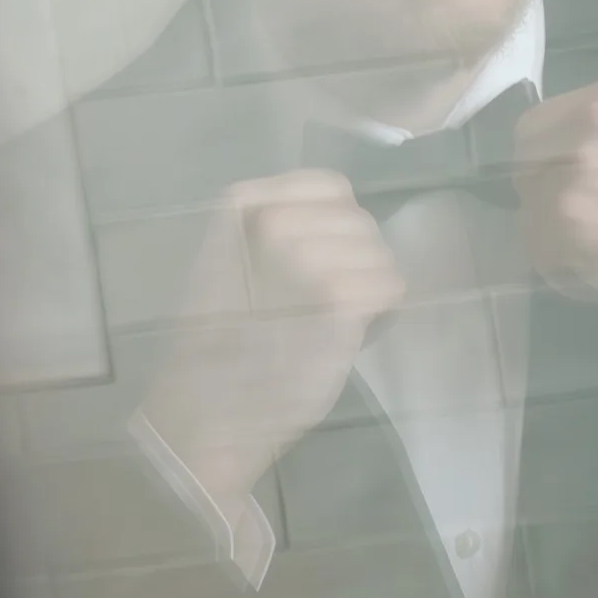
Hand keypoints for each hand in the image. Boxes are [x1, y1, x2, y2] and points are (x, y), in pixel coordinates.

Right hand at [139, 170, 405, 518]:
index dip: (337, 219)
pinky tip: (350, 328)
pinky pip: (388, 285)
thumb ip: (274, 233)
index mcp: (242, 208)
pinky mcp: (340, 298)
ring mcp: (308, 259)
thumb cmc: (221, 344)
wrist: (209, 411)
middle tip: (327, 297)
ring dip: (368, 284)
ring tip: (333, 314)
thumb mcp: (230, 266)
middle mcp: (274, 222)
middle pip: (359, 222)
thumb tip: (337, 221)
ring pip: (378, 254)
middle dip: (355, 259)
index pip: (329, 186)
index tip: (322, 251)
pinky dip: (380, 310)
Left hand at [512, 78, 597, 395]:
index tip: (575, 185)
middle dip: (547, 194)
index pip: (536, 124)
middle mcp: (585, 127)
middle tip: (594, 221)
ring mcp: (569, 176)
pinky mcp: (560, 227)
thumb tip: (553, 156)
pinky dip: (564, 269)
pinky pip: (538, 251)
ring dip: (556, 235)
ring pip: (529, 210)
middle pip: (525, 164)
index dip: (548, 160)